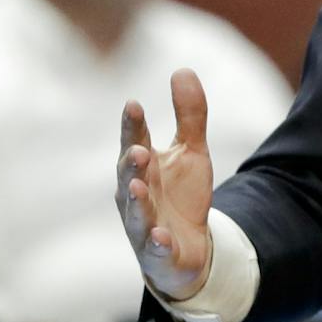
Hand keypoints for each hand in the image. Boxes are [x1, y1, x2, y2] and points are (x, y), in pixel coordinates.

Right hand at [116, 68, 214, 300]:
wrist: (187, 247)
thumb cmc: (180, 194)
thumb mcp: (192, 151)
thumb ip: (190, 114)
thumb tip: (182, 69)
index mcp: (142, 168)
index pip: (134, 142)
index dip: (133, 126)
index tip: (133, 104)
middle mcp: (136, 195)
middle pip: (129, 177)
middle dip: (131, 164)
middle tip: (138, 150)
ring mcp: (144, 225)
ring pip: (137, 213)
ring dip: (137, 201)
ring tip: (138, 186)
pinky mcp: (159, 253)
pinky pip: (156, 249)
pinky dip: (157, 243)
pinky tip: (161, 235)